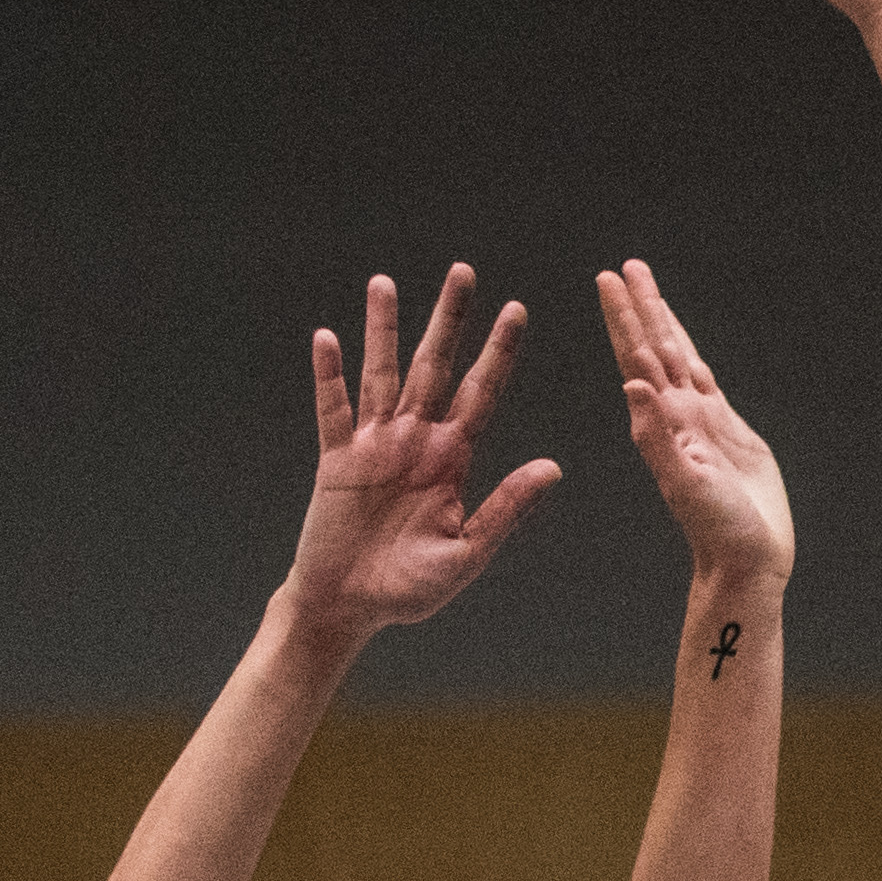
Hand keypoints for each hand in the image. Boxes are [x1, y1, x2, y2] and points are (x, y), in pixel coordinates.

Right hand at [290, 266, 560, 652]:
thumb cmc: (409, 589)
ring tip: (384, 283)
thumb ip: (506, 509)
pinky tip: (327, 337)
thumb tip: (553, 467)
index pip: (481, 393)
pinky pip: (333, 409)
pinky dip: (329, 376)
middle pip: (436, 367)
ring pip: (383, 375)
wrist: (349, 609)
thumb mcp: (467, 553)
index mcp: (454, 460)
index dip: (498, 353)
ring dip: (383, 330)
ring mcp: (375, 446)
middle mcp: (417, 442)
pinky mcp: (336, 459)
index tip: (518, 309)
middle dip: (449, 321)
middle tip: (463, 271)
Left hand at [594, 261, 792, 586]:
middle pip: (655, 347)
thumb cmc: (717, 532)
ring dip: (663, 323)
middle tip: (626, 266)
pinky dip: (691, 356)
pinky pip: (704, 381)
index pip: (637, 356)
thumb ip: (657, 436)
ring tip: (650, 288)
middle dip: (641, 306)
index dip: (624, 317)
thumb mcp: (684, 484)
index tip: (608, 280)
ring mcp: (700, 422)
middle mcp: (675, 416)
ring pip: (678, 358)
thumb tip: (634, 383)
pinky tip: (683, 344)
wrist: (746, 562)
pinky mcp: (726, 432)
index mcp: (661, 423)